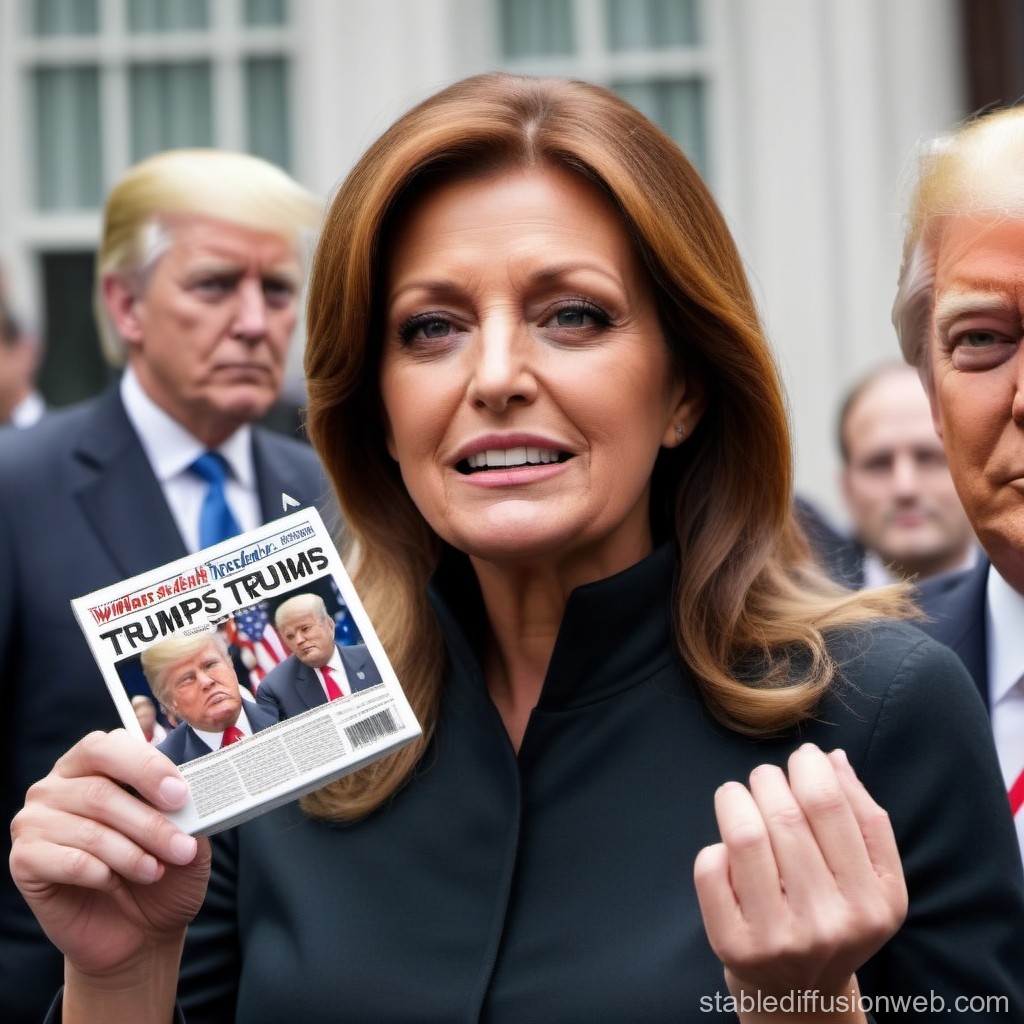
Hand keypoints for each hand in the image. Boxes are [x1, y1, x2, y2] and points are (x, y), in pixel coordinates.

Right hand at [9, 730, 209, 980]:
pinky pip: (68, 861)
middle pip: (101, 792)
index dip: (147, 768)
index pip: (110, 747)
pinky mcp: (24, 860)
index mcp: (93, 763)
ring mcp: (35, 821)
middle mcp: (57, 785)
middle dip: (149, 822)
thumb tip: (193, 797)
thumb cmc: (162, 870)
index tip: (181, 795)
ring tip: (156, 871)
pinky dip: (101, 874)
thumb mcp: (187, 834)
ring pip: (89, 830)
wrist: (138, 930)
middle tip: (182, 847)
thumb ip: (187, 810)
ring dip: (132, 854)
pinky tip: (113, 882)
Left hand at [693, 744, 906, 1018]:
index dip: (807, 766)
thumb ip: (863, 817)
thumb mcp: (872, 877)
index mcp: (875, 899)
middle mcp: (831, 922)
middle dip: (768, 779)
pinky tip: (728, 853)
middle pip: (783, 814)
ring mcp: (780, 938)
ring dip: (735, 798)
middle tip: (766, 781)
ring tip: (738, 798)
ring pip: (744, 835)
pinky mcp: (734, 947)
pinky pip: (712, 868)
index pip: (829, 805)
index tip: (801, 759)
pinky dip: (715, 847)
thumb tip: (833, 759)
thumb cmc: (833, 914)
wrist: (800, 991)